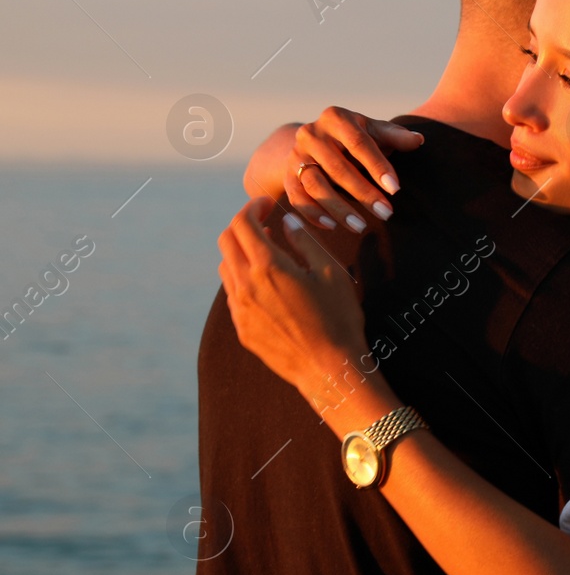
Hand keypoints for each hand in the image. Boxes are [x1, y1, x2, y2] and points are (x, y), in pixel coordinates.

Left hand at [217, 197, 373, 418]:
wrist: (329, 369)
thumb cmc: (338, 318)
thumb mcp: (331, 273)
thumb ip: (305, 242)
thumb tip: (287, 222)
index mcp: (268, 267)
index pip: (244, 223)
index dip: (253, 207)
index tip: (267, 205)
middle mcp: (245, 285)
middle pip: (227, 241)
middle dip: (243, 225)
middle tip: (265, 223)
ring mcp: (240, 309)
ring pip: (226, 266)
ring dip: (241, 252)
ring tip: (267, 252)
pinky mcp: (242, 328)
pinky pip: (233, 293)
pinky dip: (243, 277)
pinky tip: (267, 284)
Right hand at [284, 107, 423, 232]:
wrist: (317, 142)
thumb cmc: (356, 138)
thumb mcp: (375, 131)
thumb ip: (395, 136)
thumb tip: (419, 140)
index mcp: (335, 118)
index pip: (359, 143)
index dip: (377, 166)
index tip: (396, 189)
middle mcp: (311, 134)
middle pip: (338, 167)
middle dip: (363, 193)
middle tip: (386, 214)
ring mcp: (296, 155)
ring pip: (315, 184)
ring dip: (338, 208)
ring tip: (361, 226)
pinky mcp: (288, 176)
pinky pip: (297, 198)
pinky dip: (313, 214)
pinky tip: (333, 227)